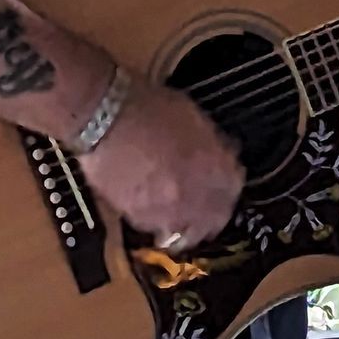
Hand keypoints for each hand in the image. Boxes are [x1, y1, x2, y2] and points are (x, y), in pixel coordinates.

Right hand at [75, 76, 244, 248]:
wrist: (103, 116)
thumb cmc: (146, 106)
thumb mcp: (192, 115)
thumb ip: (212, 142)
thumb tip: (221, 154)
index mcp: (213, 166)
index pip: (235, 188)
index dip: (229, 184)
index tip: (223, 180)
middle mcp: (194, 195)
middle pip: (215, 220)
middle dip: (213, 213)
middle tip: (205, 203)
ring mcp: (165, 211)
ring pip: (186, 231)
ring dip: (186, 222)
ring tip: (176, 208)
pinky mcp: (137, 218)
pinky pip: (155, 227)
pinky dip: (156, 220)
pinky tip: (150, 202)